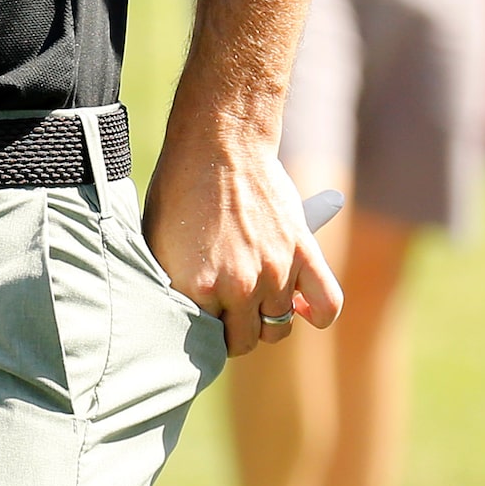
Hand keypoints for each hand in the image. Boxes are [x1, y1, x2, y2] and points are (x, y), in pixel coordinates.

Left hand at [145, 128, 341, 355]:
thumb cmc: (179, 188)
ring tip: (256, 300)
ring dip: (268, 319)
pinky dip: (317, 314)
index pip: (203, 341)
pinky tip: (302, 308)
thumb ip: (174, 287)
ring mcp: (274, 272)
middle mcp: (238, 287)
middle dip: (234, 332)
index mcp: (196, 286)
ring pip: (279, 327)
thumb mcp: (158, 242)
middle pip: (245, 341)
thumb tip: (181, 321)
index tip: (201, 325)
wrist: (218, 143)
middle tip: (228, 315)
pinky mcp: (303, 253)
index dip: (201, 333)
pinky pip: (326, 305)